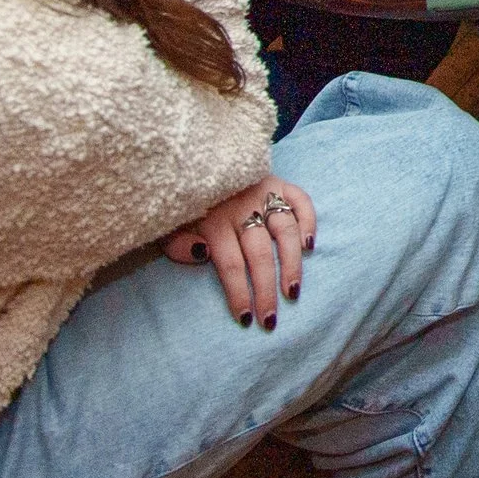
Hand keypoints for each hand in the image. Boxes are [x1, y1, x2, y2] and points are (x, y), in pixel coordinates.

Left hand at [164, 176, 318, 329]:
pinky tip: (309, 245)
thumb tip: (201, 255)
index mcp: (213, 221)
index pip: (231, 264)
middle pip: (259, 254)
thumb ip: (177, 244)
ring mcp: (263, 193)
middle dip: (266, 289)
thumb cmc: (185, 202)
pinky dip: (308, 221)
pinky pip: (300, 200)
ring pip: (285, 231)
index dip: (239, 293)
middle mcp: (242, 207)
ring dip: (291, 262)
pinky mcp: (279, 181)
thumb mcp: (169, 224)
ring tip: (293, 290)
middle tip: (271, 318)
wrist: (197, 159)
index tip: (246, 318)